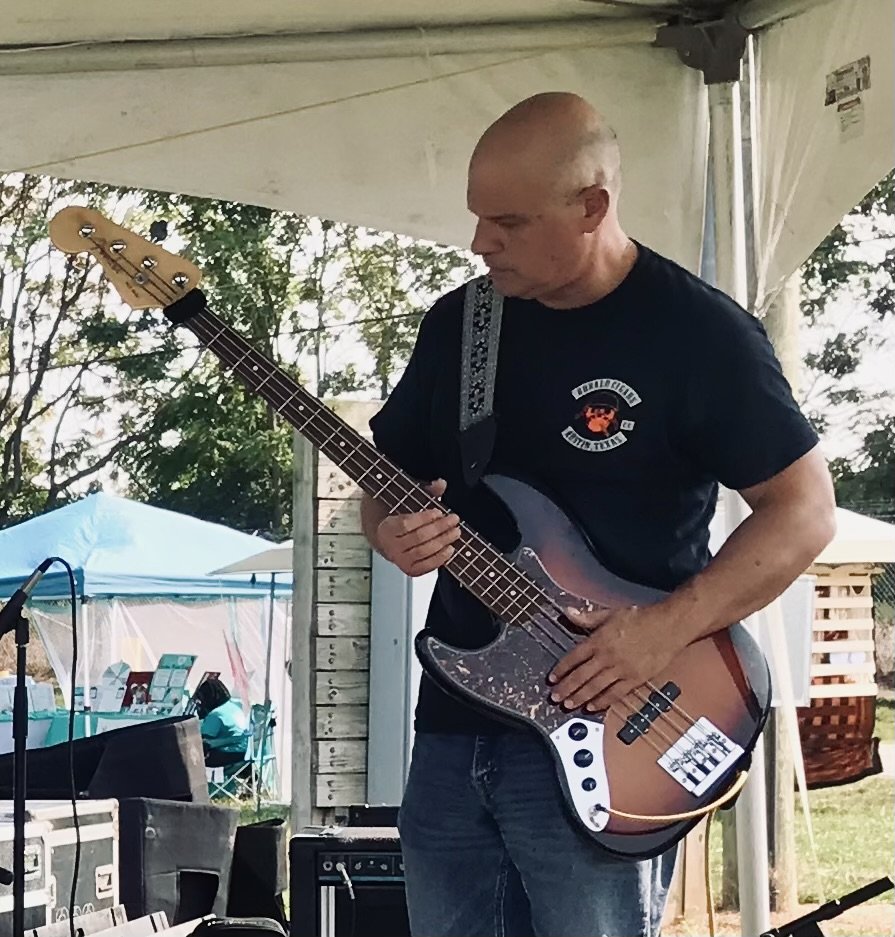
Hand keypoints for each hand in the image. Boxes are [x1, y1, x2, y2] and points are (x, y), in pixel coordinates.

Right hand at [376, 479, 460, 576]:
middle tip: (453, 519)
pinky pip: (427, 566)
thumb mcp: (408, 501)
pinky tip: (450, 548)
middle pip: (418, 537)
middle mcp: (390, 546)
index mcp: (387, 527)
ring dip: (443, 541)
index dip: (424, 518)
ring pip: (424, 552)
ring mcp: (400, 560)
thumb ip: (425, 491)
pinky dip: (440, 558)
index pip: (405, 524)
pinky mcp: (410, 570)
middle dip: (439, 528)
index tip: (438, 511)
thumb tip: (440, 484)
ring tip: (455, 532)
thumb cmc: (399, 518)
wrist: (385, 540)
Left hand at [547, 604, 681, 713]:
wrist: (668, 626)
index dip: (561, 669)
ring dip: (580, 697)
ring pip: (595, 687)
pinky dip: (602, 702)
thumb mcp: (610, 613)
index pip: (574, 657)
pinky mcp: (635, 679)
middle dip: (566, 688)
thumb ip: (587, 617)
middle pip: (581, 675)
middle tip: (555, 697)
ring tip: (568, 704)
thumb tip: (567, 612)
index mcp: (599, 640)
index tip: (552, 678)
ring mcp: (621, 670)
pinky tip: (592, 707)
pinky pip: (615, 694)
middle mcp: (607, 657)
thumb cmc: (640, 617)